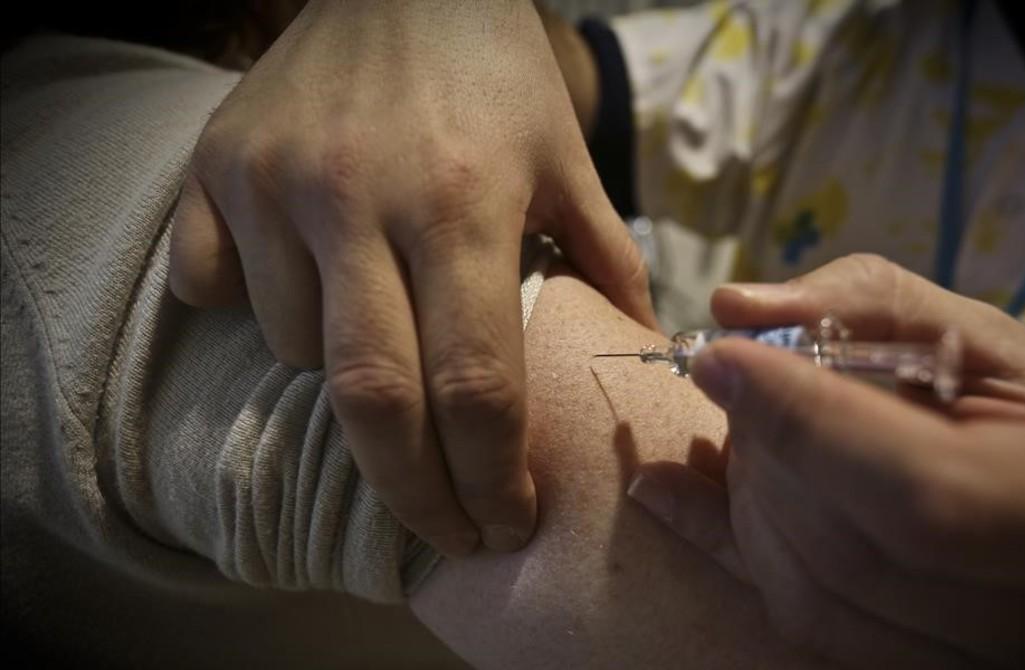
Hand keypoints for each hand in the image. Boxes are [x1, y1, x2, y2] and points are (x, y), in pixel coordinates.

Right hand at [168, 0, 655, 555]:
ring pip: (295, 350)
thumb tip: (641, 350)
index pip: (474, 385)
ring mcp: (272, 184)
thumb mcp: (567, 154)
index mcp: (462, 204)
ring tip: (389, 345)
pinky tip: (304, 285)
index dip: (491, 475)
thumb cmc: (494, 67)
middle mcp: (357, 199)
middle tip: (450, 531)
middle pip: (374, 402)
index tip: (507, 521)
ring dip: (346, 377)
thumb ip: (608, 256)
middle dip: (415, 493)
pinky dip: (259, 310)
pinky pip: (213, 287)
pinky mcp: (213, 167)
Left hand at [628, 255, 1024, 667]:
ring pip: (809, 589)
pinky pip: (797, 622)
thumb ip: (879, 311)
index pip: (905, 486)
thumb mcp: (1011, 349)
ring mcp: (956, 664)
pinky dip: (720, 547)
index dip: (796, 416)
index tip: (717, 353)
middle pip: (841, 539)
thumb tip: (740, 305)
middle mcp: (1018, 625)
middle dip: (766, 447)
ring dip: (748, 495)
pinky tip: (654, 491)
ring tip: (748, 430)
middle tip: (743, 381)